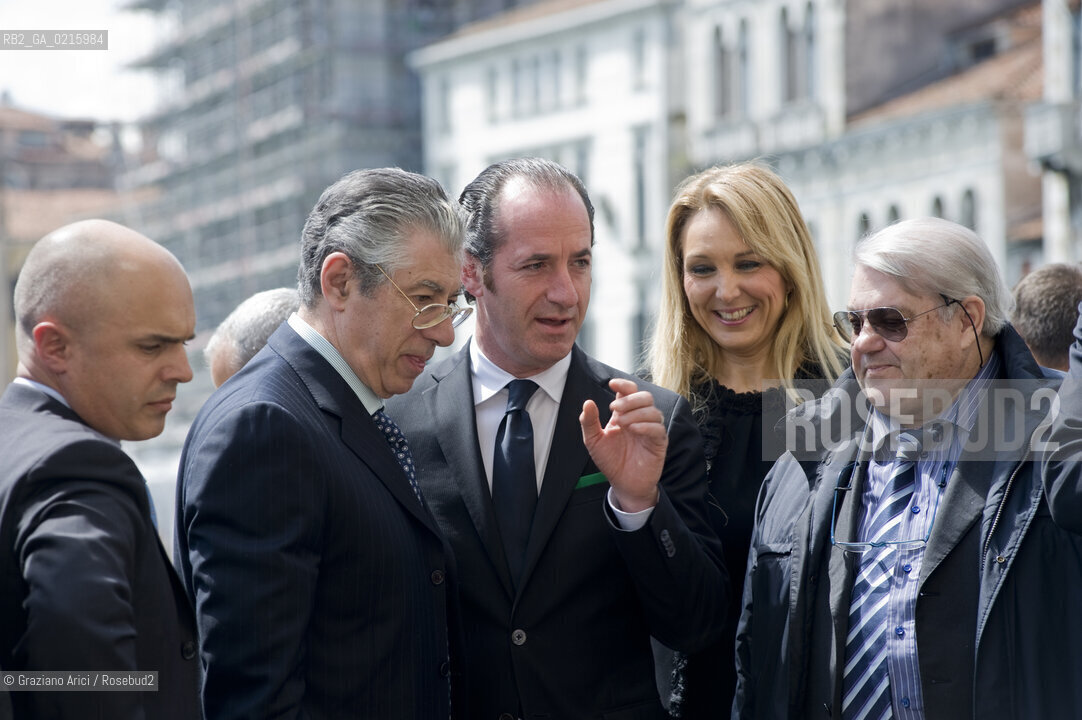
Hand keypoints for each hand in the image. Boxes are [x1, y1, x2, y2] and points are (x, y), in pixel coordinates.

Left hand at [579, 378, 666, 512]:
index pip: (629, 392)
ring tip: (622, 424)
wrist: (622, 483)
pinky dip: (646, 426)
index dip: (623, 385)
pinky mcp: (659, 443)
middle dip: (629, 400)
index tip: (612, 384)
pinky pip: (658, 428)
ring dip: (636, 413)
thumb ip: (589, 422)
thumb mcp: (593, 441)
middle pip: (645, 396)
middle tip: (614, 410)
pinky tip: (633, 430)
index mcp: (625, 414)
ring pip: (653, 410)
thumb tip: (587, 403)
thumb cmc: (610, 460)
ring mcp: (651, 430)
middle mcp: (640, 418)